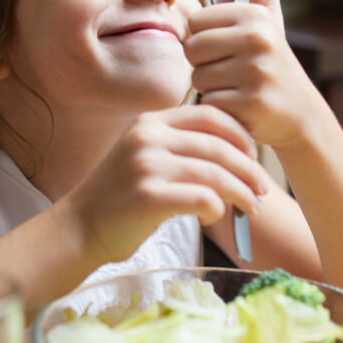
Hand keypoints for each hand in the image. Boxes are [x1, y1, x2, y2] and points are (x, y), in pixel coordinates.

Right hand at [63, 105, 272, 261]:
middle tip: (264, 189)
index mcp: (150, 122)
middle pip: (218, 145)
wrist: (78, 228)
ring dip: (242, 193)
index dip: (240, 134)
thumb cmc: (119, 198)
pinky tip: (215, 216)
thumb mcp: (144, 157)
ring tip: (253, 208)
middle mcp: (148, 137)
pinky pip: (202, 199)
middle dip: (249, 169)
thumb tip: (234, 154)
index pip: (209, 114)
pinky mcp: (148, 197)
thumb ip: (178, 148)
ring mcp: (146, 166)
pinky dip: (218, 209)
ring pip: (215, 173)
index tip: (254, 155)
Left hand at [185, 0, 323, 148]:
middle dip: (203, 65)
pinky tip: (240, 107)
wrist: (300, 115)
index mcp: (255, 15)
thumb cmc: (273, 64)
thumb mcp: (270, 21)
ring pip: (198, 77)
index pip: (195, 23)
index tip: (226, 50)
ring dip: (211, 88)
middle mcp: (258, 39)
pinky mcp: (252, 103)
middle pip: (192, 49)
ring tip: (236, 89)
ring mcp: (256, 72)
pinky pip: (209, 101)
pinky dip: (219, 107)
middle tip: (229, 73)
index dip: (204, 40)